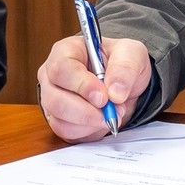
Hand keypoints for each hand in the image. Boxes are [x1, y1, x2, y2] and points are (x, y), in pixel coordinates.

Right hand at [36, 34, 150, 140]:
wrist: (124, 84)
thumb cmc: (120, 62)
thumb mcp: (132, 53)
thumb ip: (125, 68)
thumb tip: (114, 92)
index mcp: (65, 51)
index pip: (61, 69)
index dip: (81, 85)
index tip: (104, 96)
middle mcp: (52, 76)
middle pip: (54, 100)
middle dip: (86, 112)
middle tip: (111, 111)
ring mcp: (52, 99)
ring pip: (60, 121)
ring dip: (90, 123)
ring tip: (111, 114)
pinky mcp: (59, 120)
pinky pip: (67, 133)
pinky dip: (88, 132)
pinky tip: (101, 121)